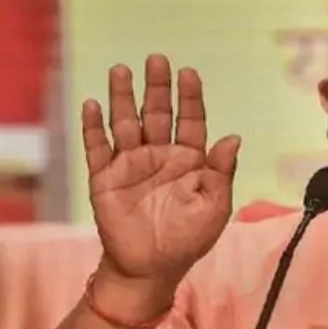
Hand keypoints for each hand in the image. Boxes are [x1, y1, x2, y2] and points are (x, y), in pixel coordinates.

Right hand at [82, 54, 239, 284]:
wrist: (150, 269)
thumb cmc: (188, 240)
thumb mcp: (215, 208)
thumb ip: (221, 173)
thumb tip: (233, 137)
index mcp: (189, 160)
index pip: (190, 120)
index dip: (189, 97)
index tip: (188, 73)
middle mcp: (159, 156)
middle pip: (157, 113)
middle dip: (157, 87)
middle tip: (157, 59)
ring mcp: (131, 165)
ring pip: (125, 123)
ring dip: (122, 97)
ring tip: (121, 70)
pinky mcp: (105, 179)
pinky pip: (97, 148)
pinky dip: (94, 127)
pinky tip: (93, 104)